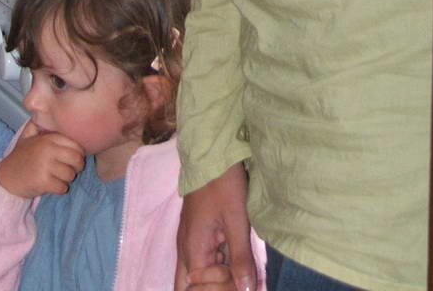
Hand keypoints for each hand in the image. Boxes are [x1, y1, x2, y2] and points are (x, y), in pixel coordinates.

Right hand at [0, 120, 84, 198]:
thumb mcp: (29, 136)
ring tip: (59, 177)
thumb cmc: (21, 157)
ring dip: (67, 180)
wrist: (5, 178)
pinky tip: (53, 186)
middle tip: (71, 170)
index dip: (79, 154)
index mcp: (48, 138)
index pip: (76, 145)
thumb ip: (41, 125)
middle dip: (77, 167)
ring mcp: (45, 166)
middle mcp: (48, 150)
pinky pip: (62, 187)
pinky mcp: (42, 182)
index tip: (74, 160)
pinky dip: (60, 189)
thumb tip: (53, 113)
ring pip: (70, 175)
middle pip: (77, 160)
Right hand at [175, 163, 255, 290]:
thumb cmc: (224, 184)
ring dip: (218, 277)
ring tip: (242, 269)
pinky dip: (218, 265)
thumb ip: (241, 258)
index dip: (222, 288)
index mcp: (192, 250)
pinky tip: (236, 256)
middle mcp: (185, 250)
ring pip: (196, 276)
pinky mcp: (197, 234)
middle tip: (237, 278)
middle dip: (213, 287)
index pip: (199, 289)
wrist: (212, 155)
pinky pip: (203, 261)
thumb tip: (247, 290)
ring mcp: (189, 242)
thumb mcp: (237, 220)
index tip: (243, 278)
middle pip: (189, 287)